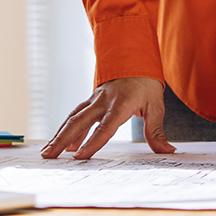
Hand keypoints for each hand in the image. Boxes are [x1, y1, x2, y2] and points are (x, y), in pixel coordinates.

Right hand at [40, 77, 172, 160]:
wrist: (136, 58)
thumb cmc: (146, 83)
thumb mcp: (156, 106)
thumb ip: (156, 132)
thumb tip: (167, 152)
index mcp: (120, 104)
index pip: (105, 127)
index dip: (93, 142)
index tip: (80, 157)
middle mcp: (103, 101)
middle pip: (79, 122)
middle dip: (63, 139)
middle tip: (50, 155)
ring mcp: (94, 100)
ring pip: (73, 118)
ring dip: (59, 135)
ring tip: (48, 152)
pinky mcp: (91, 100)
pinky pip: (76, 115)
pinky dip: (67, 129)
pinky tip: (63, 144)